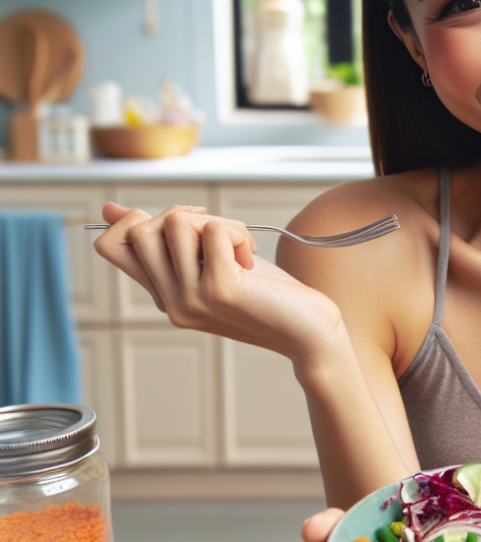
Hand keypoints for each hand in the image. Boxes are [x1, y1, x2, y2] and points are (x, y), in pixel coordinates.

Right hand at [94, 202, 343, 361]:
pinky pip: (217, 230)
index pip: (110, 246)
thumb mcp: (213, 262)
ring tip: (242, 250)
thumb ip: (172, 241)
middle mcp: (171, 301)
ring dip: (219, 223)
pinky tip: (252, 260)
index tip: (186, 224)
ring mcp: (191, 299)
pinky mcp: (219, 290)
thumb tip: (112, 209)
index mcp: (164, 295)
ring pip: (176, 223)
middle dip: (184, 216)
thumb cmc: (268, 295)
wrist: (309, 332)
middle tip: (222, 235)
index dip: (136, 220)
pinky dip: (239, 233)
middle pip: (140, 228)